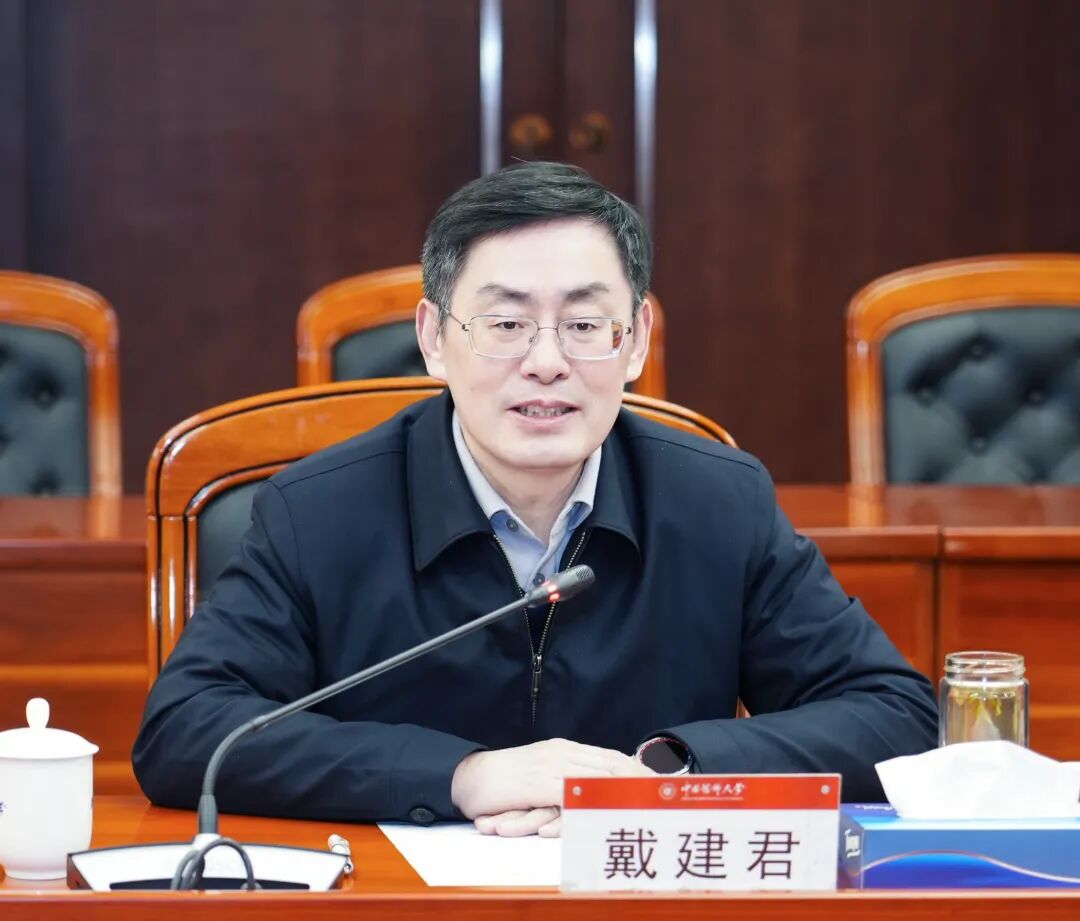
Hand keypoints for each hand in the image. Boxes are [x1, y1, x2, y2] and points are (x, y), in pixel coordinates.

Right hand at [451, 738, 652, 836]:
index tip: (663, 781)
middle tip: (669, 792)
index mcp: (566, 750)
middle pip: (612, 764)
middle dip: (642, 778)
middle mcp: (563, 754)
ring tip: (653, 800)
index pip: (611, 757)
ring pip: (599, 775)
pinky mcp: (539, 783)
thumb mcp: (540, 774)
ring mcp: (552, 767)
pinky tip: (614, 808)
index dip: (639, 769)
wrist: (469, 777)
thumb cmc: (504, 781)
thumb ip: (566, 778)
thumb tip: (593, 790)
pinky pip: (573, 792)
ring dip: (628, 787)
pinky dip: (597, 800)